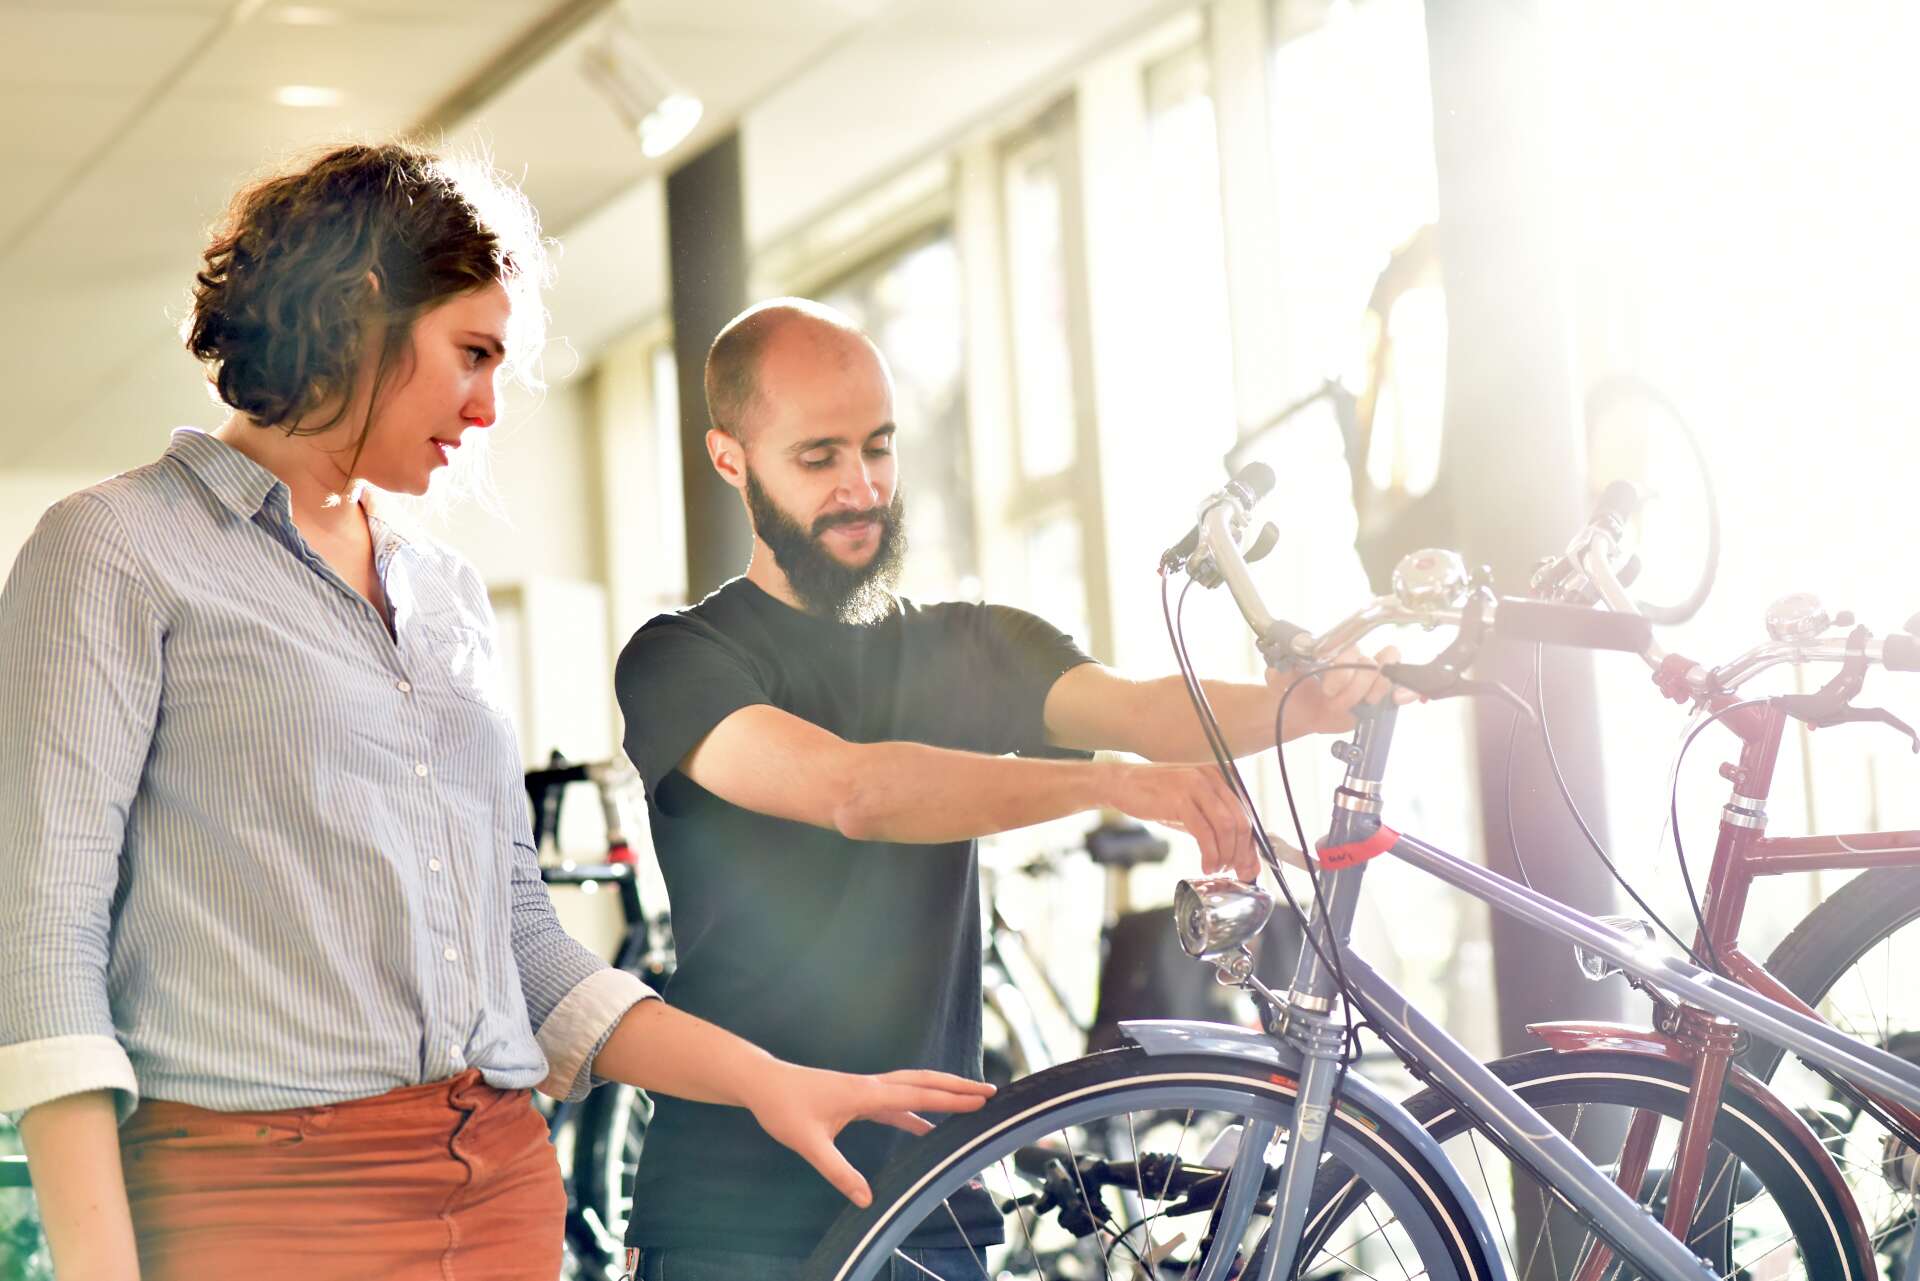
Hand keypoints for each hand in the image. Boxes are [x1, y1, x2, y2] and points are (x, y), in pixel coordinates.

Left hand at [742, 1064, 995, 1205]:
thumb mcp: (809, 1143)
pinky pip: (897, 1100)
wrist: (763, 1083)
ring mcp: (866, 1089)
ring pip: (913, 1087)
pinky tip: (926, 1127)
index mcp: (865, 1093)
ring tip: (969, 1104)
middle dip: (957, 1087)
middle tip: (990, 1092)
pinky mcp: (859, 1096)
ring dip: (940, 1093)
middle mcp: (871, 1086)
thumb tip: (867, 1199)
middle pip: (923, 1082)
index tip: (980, 1100)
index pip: (916, 1095)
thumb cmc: (784, 1108)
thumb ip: (838, 1171)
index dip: (950, 1099)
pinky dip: (917, 1109)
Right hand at [1101, 761, 1257, 881]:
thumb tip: (1243, 859)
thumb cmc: (1160, 797)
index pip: (1248, 814)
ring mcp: (1197, 784)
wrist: (1123, 783)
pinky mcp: (1181, 798)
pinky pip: (1205, 832)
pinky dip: (1210, 853)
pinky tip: (1206, 865)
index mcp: (1222, 775)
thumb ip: (1218, 829)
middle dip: (1242, 854)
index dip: (1253, 845)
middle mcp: (1214, 776)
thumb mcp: (1195, 808)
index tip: (1249, 868)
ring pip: (1226, 827)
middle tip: (1236, 873)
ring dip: (1225, 855)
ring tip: (1217, 869)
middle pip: (1242, 821)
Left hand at [1266, 646, 1414, 736]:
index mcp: (1334, 652)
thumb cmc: (1293, 689)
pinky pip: (1400, 688)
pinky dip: (1404, 692)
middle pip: (1370, 664)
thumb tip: (1277, 669)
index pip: (1350, 650)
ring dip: (1371, 693)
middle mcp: (1355, 660)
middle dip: (1353, 689)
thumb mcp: (1281, 679)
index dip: (1342, 671)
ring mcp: (1369, 678)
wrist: (1299, 711)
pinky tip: (1397, 699)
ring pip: (1385, 676)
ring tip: (1357, 705)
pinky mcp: (1378, 697)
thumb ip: (1280, 672)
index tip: (1327, 689)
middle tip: (1334, 702)